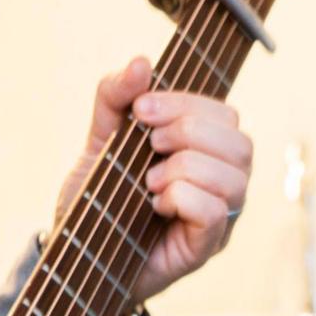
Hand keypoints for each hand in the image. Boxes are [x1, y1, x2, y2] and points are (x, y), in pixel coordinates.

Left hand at [80, 57, 255, 302]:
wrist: (76, 253)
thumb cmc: (98, 199)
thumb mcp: (99, 139)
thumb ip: (114, 98)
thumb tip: (142, 62)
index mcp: (207, 152)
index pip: (224, 114)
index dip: (185, 103)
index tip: (142, 109)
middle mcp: (223, 182)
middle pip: (239, 141)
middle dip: (188, 131)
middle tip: (148, 145)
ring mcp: (221, 217)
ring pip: (234, 176)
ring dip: (184, 168)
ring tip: (149, 182)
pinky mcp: (206, 247)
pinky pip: (216, 211)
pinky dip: (182, 198)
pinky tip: (155, 206)